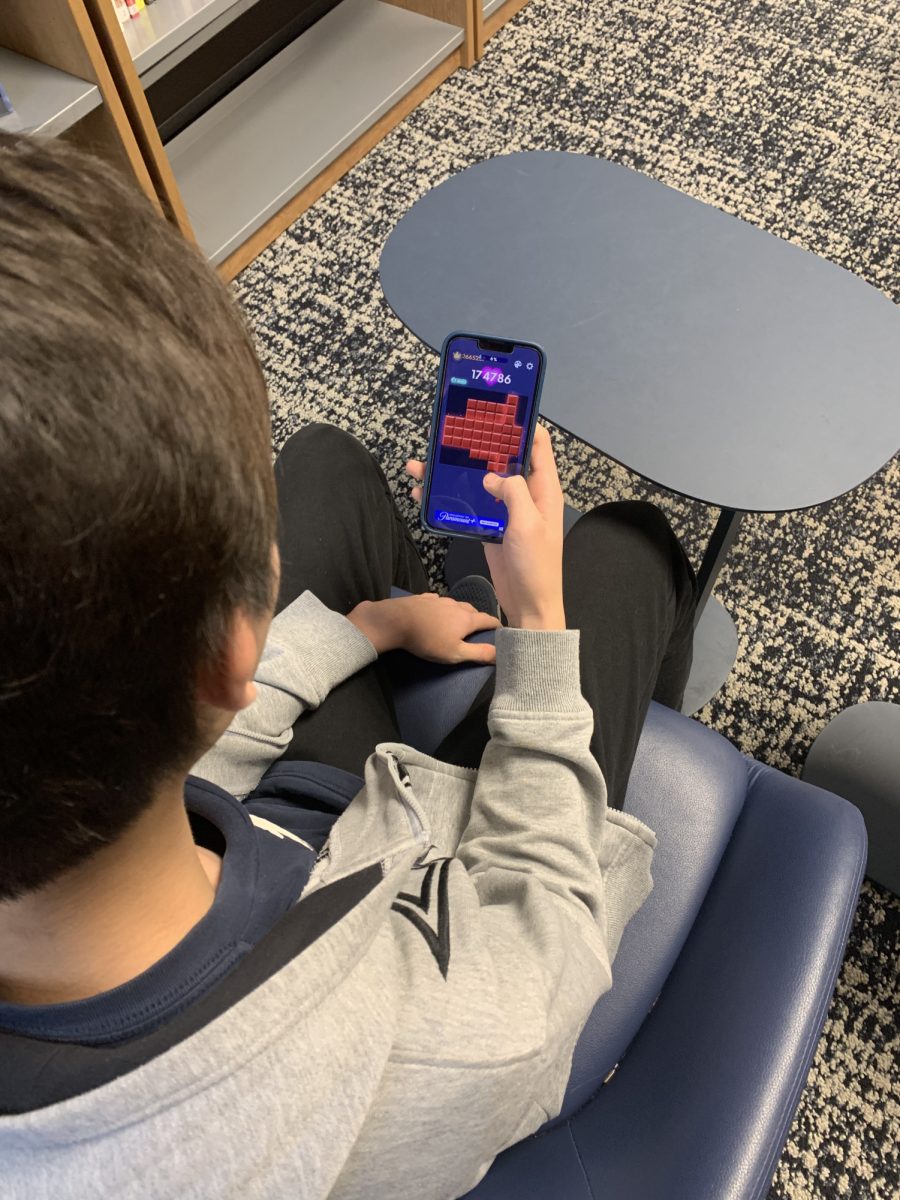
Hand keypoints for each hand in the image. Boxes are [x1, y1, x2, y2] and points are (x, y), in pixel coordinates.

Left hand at [347, 594, 498, 662]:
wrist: (396, 621)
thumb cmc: (428, 641)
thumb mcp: (455, 653)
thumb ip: (478, 653)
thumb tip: (500, 653)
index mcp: (466, 619)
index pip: (488, 619)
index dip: (496, 625)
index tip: (501, 630)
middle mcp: (456, 605)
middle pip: (472, 610)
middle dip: (478, 618)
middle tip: (478, 629)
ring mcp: (439, 599)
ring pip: (455, 604)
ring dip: (460, 612)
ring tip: (458, 621)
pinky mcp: (423, 598)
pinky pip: (438, 601)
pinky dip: (442, 607)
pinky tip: (437, 611)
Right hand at [406, 425, 565, 630]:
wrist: (529, 605)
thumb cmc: (536, 566)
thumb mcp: (527, 525)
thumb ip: (512, 492)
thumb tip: (491, 476)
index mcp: (543, 489)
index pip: (538, 445)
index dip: (521, 424)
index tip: (498, 409)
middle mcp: (526, 494)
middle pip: (501, 458)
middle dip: (477, 443)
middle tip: (451, 430)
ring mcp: (505, 509)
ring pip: (478, 480)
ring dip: (453, 472)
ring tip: (422, 463)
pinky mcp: (489, 524)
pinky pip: (468, 504)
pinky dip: (447, 497)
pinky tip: (424, 493)